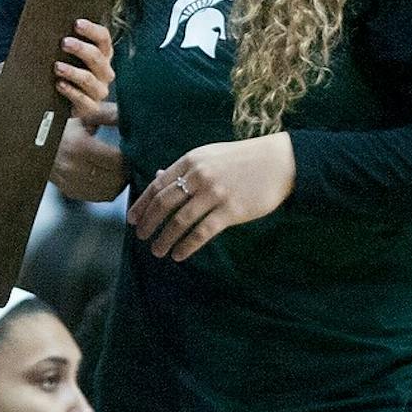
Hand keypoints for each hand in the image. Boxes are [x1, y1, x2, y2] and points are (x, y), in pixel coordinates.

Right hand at [51, 107, 127, 202]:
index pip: (117, 160)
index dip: (130, 157)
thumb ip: (107, 115)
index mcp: (80, 147)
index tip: (135, 151)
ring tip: (122, 171)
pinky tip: (110, 179)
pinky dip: (108, 190)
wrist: (34, 144)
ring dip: (120, 182)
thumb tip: (129, 113)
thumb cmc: (61, 129)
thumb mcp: (83, 118)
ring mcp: (72, 182)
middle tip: (132, 162)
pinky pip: (99, 197)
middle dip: (127, 171)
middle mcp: (75, 167)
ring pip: (109, 191)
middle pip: (116, 178)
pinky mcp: (71, 191)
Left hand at [54, 19, 114, 126]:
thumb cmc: (65, 71)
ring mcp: (99, 90)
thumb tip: (48, 27)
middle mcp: (105, 72)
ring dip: (72, 71)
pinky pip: (82, 99)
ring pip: (89, 79)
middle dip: (80, 49)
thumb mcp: (67, 56)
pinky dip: (70, 91)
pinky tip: (59, 84)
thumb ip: (65, 43)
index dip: (92, 30)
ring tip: (56, 66)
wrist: (64, 104)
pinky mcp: (91, 107)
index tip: (76, 23)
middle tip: (64, 42)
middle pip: (97, 57)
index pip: (103, 38)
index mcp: (103, 54)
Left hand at [127, 133, 295, 261]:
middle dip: (149, 222)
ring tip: (157, 250)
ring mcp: (215, 193)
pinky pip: (202, 232)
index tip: (131, 219)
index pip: (157, 185)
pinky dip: (187, 245)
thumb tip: (156, 176)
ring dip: (165, 238)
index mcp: (191, 161)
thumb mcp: (209, 156)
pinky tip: (179, 255)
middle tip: (140, 236)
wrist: (280, 162)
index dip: (142, 204)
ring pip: (180, 220)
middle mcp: (199, 176)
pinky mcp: (231, 210)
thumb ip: (184, 169)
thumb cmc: (242, 160)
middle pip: (164, 203)